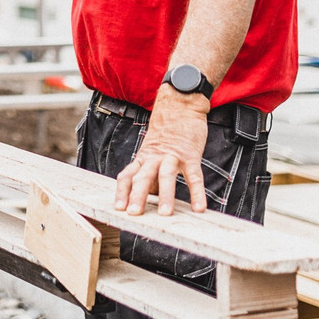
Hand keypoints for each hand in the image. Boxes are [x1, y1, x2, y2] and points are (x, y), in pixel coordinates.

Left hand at [116, 90, 210, 215]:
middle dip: (137, 196)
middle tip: (134, 213)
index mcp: (143, 157)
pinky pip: (194, 176)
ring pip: (166, 176)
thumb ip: (150, 171)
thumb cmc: (167, 131)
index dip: (122, 191)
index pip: (127, 175)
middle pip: (142, 176)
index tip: (118, 208)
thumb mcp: (153, 150)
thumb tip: (148, 196)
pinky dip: (197, 192)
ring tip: (165, 214)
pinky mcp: (190, 154)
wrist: (180, 105)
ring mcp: (172, 155)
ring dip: (165, 196)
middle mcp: (154, 157)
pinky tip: (199, 207)